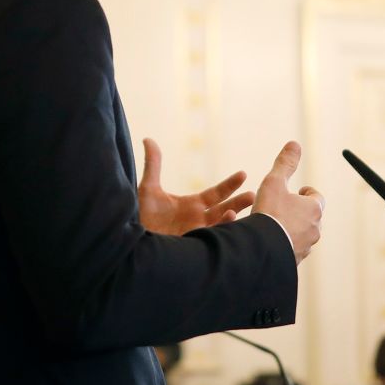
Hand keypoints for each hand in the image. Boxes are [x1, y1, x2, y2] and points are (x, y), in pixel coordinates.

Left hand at [137, 139, 253, 235]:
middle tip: (253, 195)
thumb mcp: (148, 188)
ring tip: (234, 212)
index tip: (243, 174)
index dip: (230, 184)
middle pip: (224, 209)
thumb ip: (153, 165)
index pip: (217, 194)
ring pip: (219, 226)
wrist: (131, 237)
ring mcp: (196, 234)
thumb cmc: (140, 214)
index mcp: (192, 205)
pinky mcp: (191, 245)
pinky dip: (216, 234)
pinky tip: (222, 227)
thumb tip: (148, 139)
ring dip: (229, 219)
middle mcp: (198, 220)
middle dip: (238, 203)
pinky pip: (208, 240)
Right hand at [251, 141, 322, 263]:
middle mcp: (315, 229)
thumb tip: (295, 144)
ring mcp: (306, 247)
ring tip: (276, 226)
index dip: (306, 193)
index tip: (298, 191)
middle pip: (311, 217)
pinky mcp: (295, 261)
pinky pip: (292, 250)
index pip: (317, 198)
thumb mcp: (274, 182)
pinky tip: (271, 242)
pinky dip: (285, 244)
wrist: (263, 249)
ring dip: (293, 229)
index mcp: (314, 209)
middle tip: (285, 208)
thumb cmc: (270, 213)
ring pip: (303, 235)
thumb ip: (285, 164)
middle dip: (300, 212)